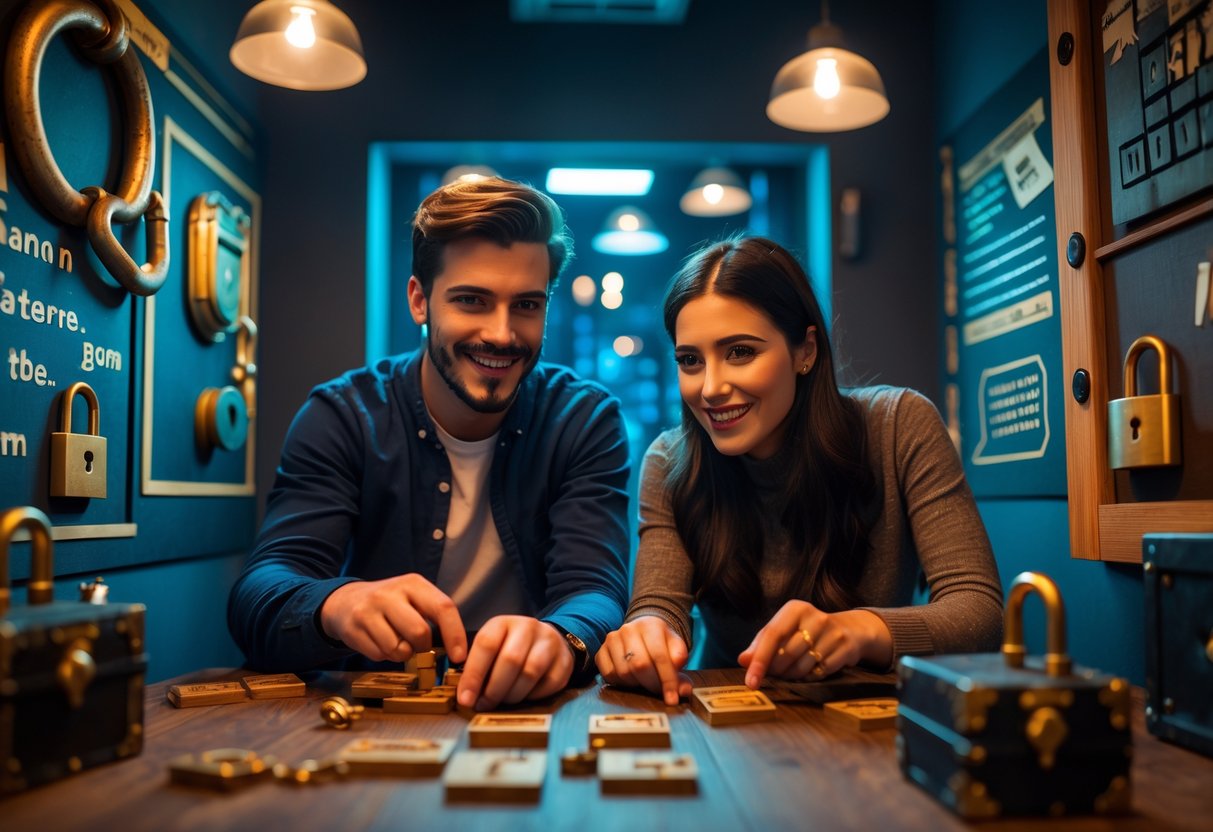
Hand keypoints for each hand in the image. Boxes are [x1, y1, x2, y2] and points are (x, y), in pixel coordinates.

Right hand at [319, 574, 467, 663]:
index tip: (459, 656)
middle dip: (422, 647)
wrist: (345, 601)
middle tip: (417, 645)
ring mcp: (369, 610)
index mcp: (412, 583)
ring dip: (401, 654)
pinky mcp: (353, 628)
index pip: (443, 607)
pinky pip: (379, 655)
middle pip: (419, 632)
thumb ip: (433, 615)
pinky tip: (379, 642)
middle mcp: (390, 594)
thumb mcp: (413, 597)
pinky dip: (384, 656)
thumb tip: (457, 649)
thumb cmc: (390, 603)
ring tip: (395, 641)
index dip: (455, 635)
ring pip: (398, 649)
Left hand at [456, 616, 572, 710]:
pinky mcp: (565, 660)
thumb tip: (465, 695)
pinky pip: (549, 684)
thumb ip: (477, 665)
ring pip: (530, 673)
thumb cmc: (511, 648)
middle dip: (494, 689)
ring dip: (512, 695)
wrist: (548, 640)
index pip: (486, 644)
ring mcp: (549, 642)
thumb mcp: (492, 647)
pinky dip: (533, 696)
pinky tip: (524, 697)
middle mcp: (528, 627)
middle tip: (484, 705)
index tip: (465, 698)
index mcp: (503, 623)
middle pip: (510, 660)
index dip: (474, 674)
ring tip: (503, 702)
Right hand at [595, 616, 692, 705]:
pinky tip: (631, 679)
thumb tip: (683, 689)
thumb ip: (682, 670)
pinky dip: (621, 683)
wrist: (642, 633)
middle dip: (652, 684)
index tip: (672, 699)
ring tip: (645, 681)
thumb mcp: (675, 650)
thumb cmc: (660, 644)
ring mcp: (612, 639)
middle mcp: (628, 629)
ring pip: (624, 672)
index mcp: (651, 625)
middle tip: (659, 691)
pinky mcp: (600, 651)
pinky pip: (609, 675)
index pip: (660, 655)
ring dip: (637, 684)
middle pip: (640, 665)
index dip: (667, 680)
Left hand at [737, 600, 891, 688]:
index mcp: (795, 609)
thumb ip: (762, 643)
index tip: (750, 681)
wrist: (850, 630)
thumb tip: (743, 660)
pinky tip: (810, 670)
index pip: (772, 635)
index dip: (759, 660)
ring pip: (801, 667)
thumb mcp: (785, 629)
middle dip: (776, 670)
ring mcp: (833, 633)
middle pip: (786, 654)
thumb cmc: (807, 630)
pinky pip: (818, 673)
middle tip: (775, 673)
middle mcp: (815, 618)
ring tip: (793, 670)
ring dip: (792, 676)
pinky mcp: (845, 649)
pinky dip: (809, 677)